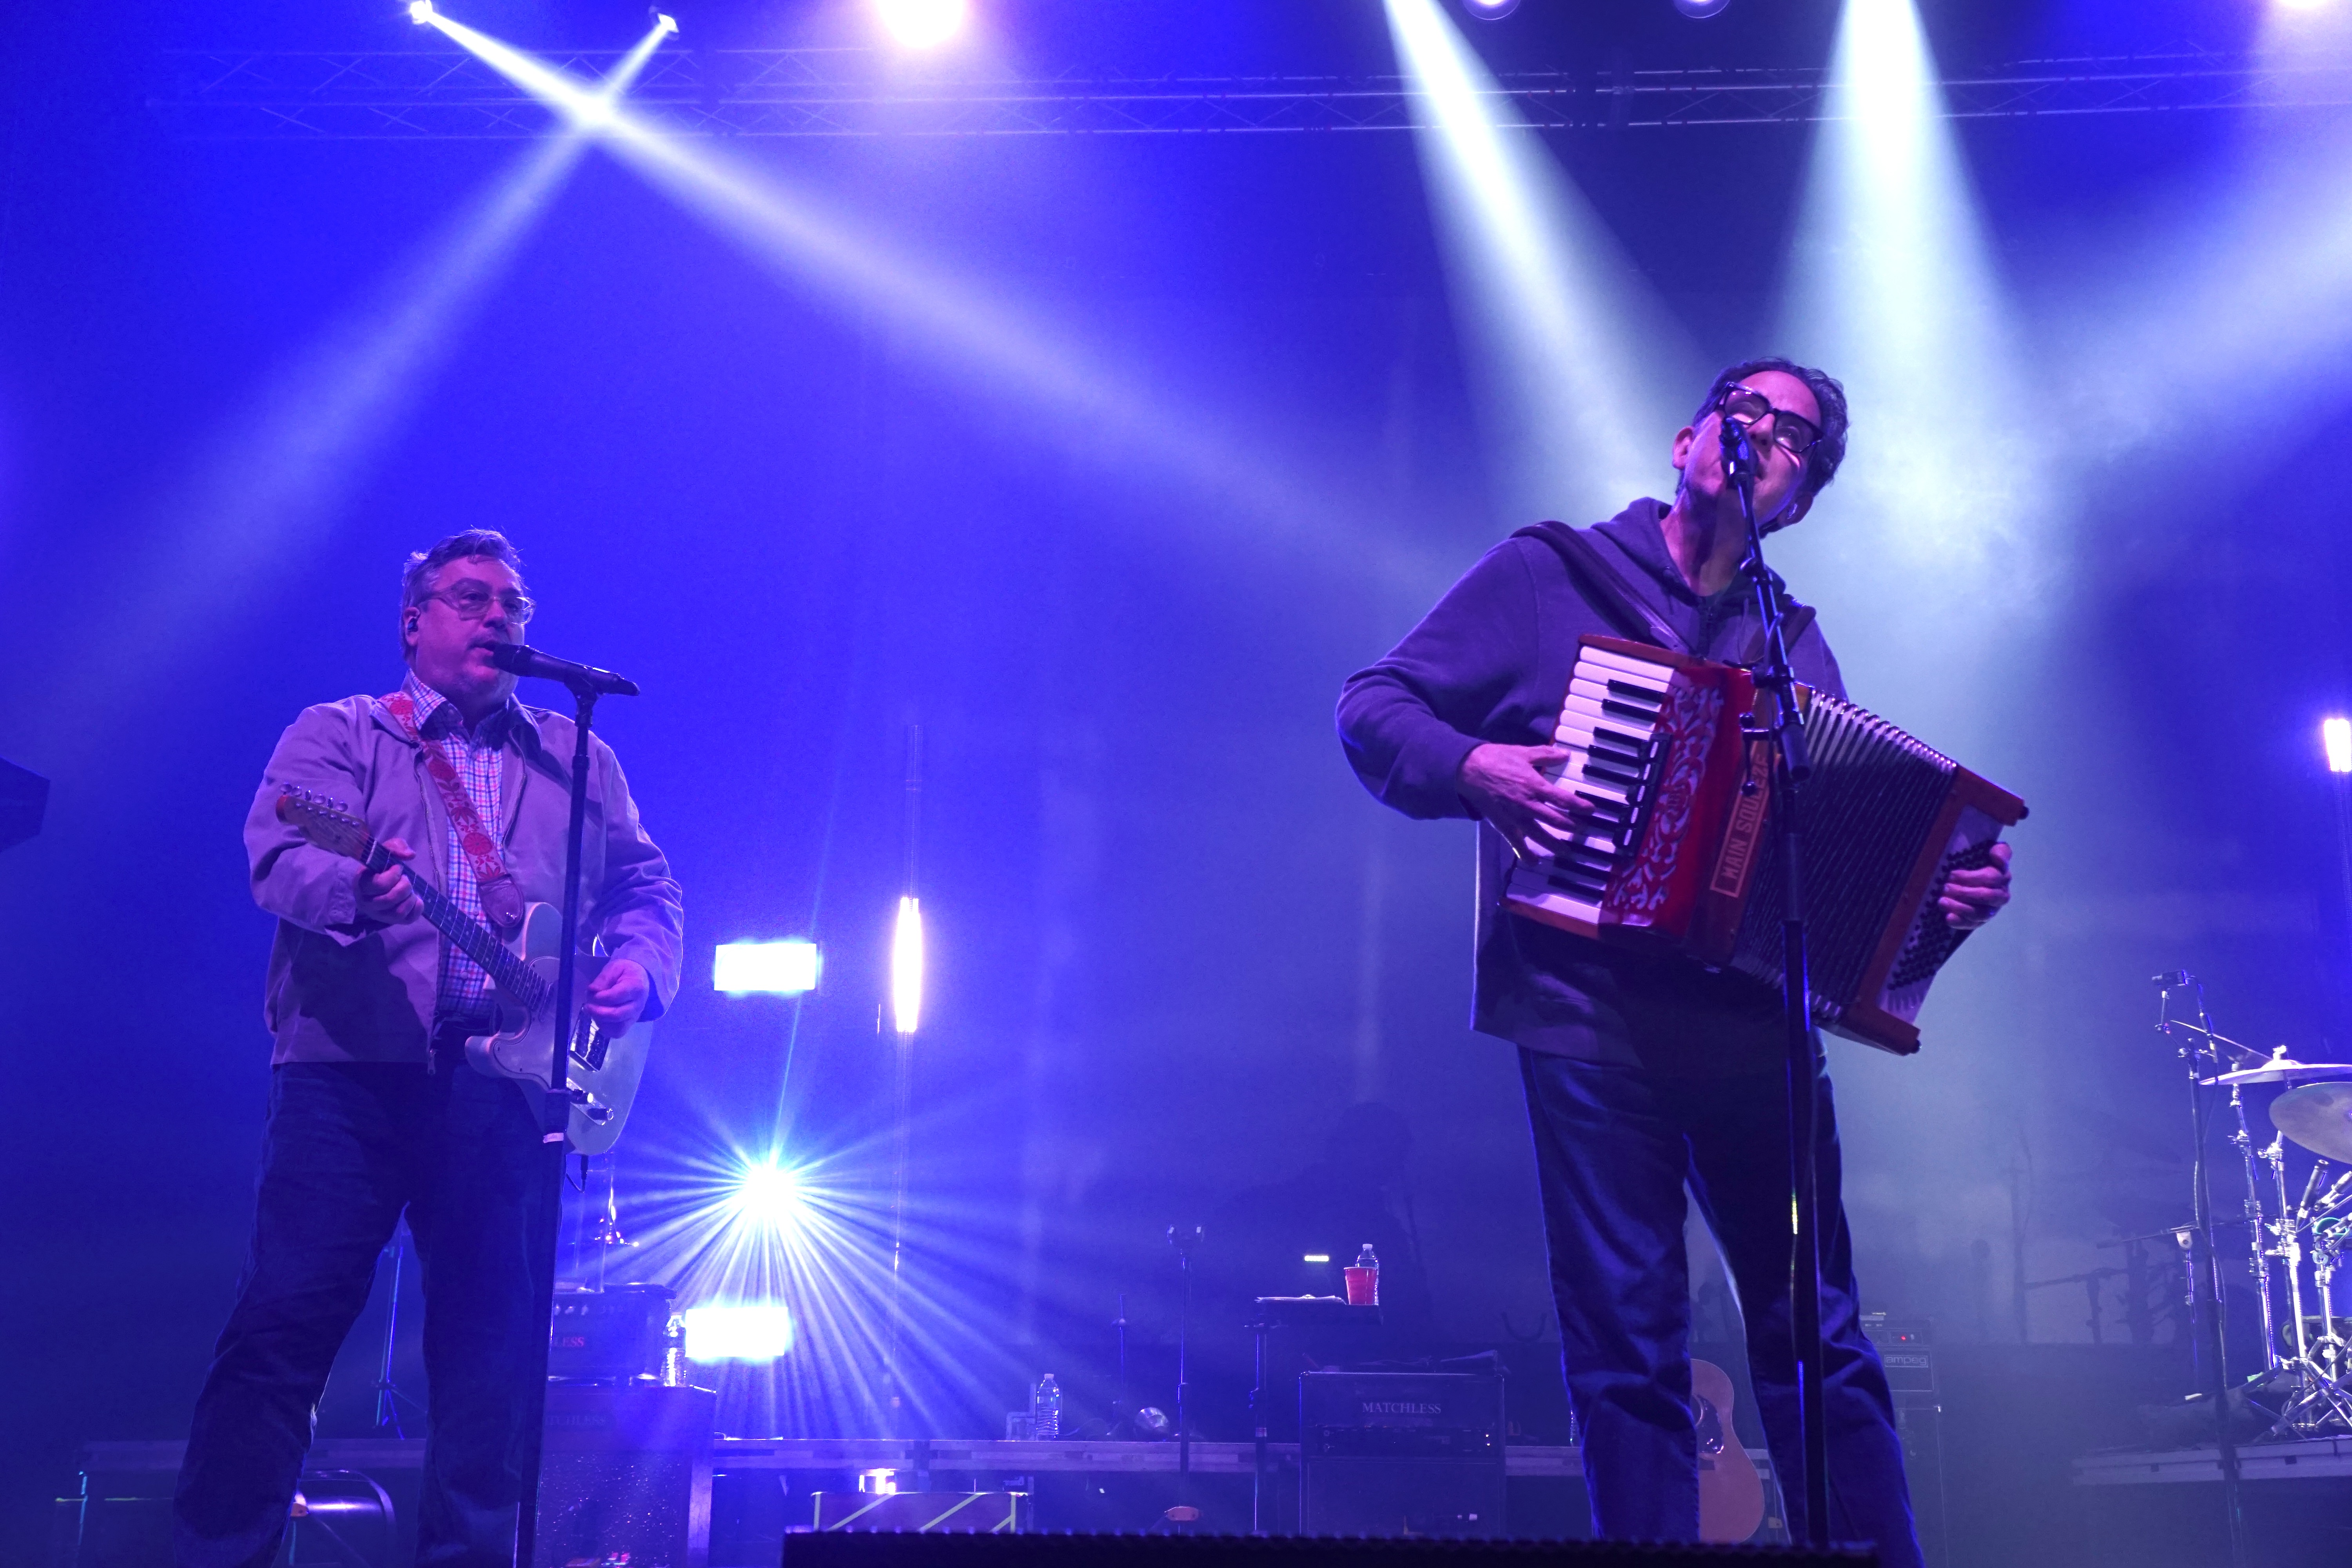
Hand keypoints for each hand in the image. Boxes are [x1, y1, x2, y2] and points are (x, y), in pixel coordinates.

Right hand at [355, 838, 421, 924]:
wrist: (378, 881)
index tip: (397, 868)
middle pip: (390, 899)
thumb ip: (395, 847)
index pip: (380, 884)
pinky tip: (416, 899)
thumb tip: (410, 855)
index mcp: (361, 884)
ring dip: (410, 898)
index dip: (394, 875)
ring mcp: (378, 915)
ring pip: (398, 912)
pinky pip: (407, 920)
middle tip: (406, 879)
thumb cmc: (380, 866)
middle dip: (404, 886)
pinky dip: (417, 909)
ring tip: (410, 890)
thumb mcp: (385, 851)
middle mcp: (366, 903)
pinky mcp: (391, 921)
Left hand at [584, 958, 650, 1031]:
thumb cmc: (625, 972)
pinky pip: (618, 1032)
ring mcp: (635, 1016)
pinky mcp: (630, 1023)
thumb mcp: (615, 967)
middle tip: (587, 1006)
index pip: (617, 996)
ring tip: (594, 1011)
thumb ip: (604, 978)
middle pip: (616, 1015)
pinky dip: (606, 1028)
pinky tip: (599, 1017)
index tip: (591, 992)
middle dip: (598, 1012)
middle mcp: (638, 1004)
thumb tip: (592, 990)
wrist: (640, 978)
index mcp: (636, 987)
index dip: (600, 997)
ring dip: (601, 1021)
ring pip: (617, 1027)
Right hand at [1457, 742, 1592, 860]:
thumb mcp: (1523, 752)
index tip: (1590, 810)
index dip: (1579, 806)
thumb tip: (1565, 755)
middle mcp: (1527, 804)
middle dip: (1572, 826)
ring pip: (1539, 835)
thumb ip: (1545, 754)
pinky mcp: (1502, 824)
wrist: (1469, 770)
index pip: (1562, 799)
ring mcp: (1515, 816)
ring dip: (1554, 844)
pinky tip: (1534, 862)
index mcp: (1534, 785)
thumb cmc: (1495, 759)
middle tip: (1583, 830)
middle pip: (1555, 819)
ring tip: (1566, 852)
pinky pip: (1515, 843)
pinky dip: (1524, 854)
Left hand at [1941, 841, 2012, 930]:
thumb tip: (1996, 855)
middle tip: (1944, 887)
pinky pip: (1972, 925)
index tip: (1952, 874)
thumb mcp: (1990, 852)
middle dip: (1964, 892)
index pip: (1992, 878)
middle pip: (1986, 897)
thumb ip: (1999, 851)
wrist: (1971, 880)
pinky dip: (1960, 922)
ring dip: (1960, 908)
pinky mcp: (1980, 921)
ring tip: (1942, 901)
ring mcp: (1991, 910)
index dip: (1970, 877)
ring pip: (1980, 913)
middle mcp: (2000, 895)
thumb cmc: (1981, 863)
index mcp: (2003, 877)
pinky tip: (1948, 918)